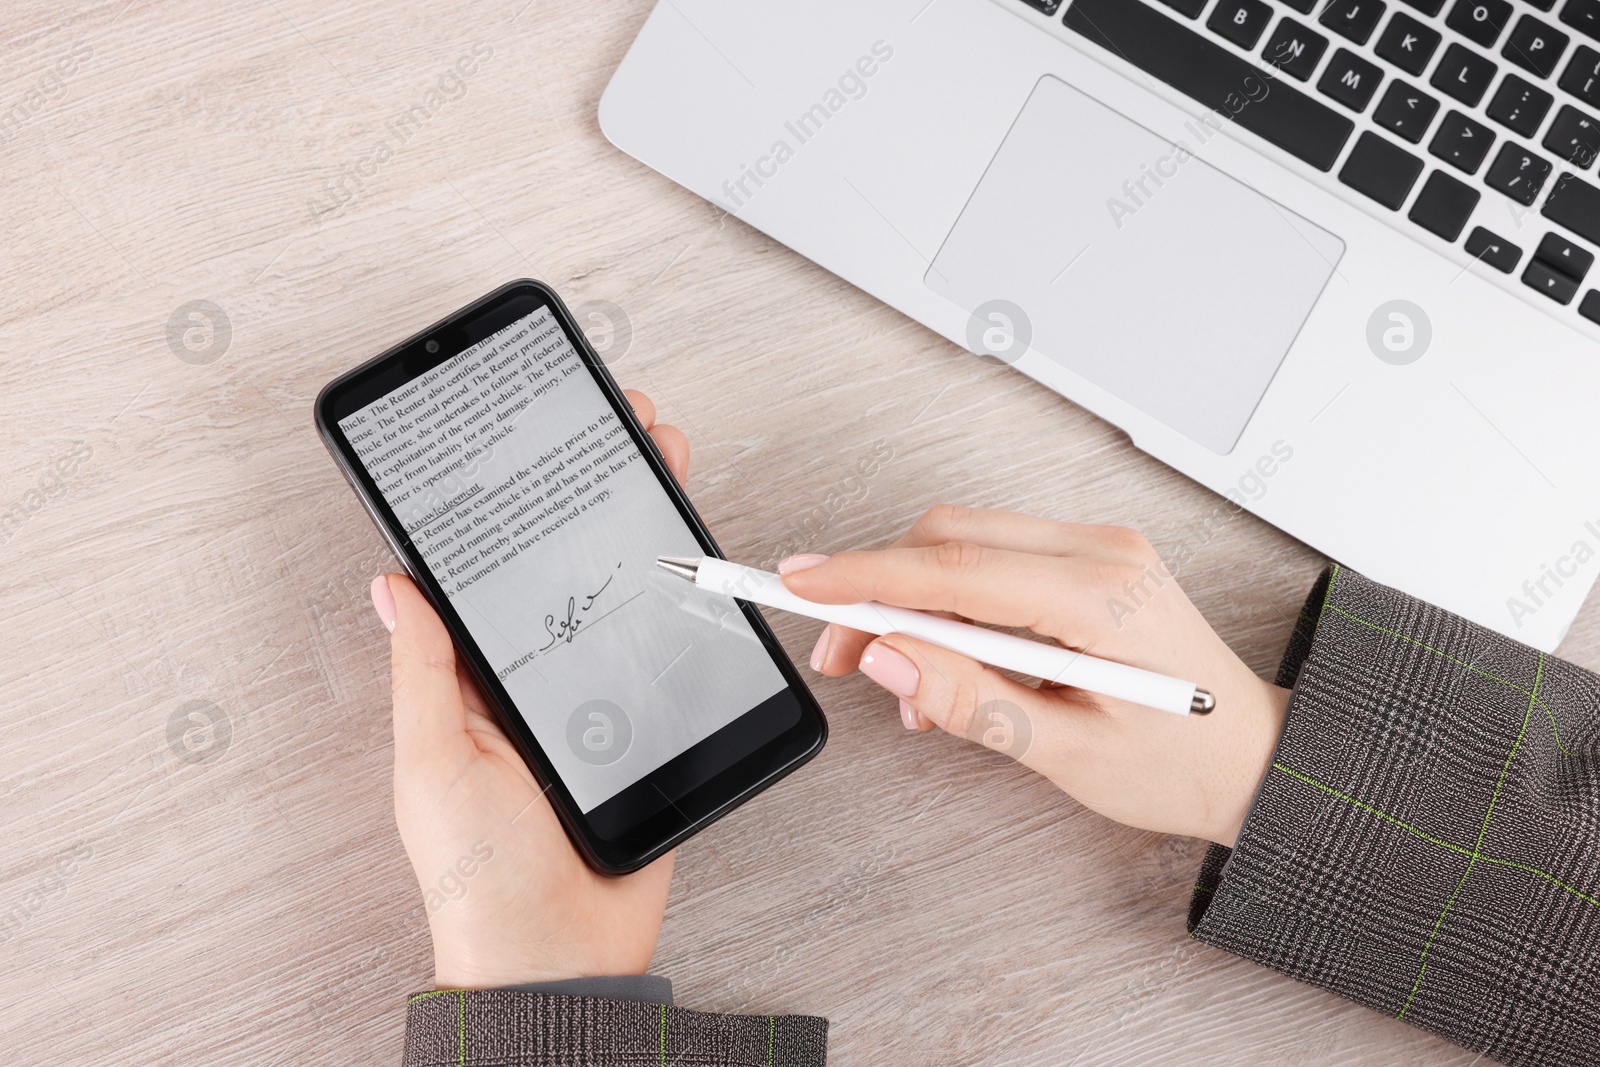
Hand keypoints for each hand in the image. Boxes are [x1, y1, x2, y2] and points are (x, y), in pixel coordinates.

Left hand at [372, 390, 689, 987]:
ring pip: (629, 596)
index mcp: (479, 680)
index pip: (500, 573)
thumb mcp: (435, 765)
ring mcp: (602, 699)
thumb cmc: (480, 874)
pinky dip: (688, 604)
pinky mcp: (654, 727)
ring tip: (664, 461)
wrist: (560, 957)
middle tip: (622, 423)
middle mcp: (542, 679)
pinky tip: (698, 553)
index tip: (535, 438)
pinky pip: (672, 655)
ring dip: (648, 526)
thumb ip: (427, 674)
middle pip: (573, 567)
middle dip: (599, 490)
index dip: (518, 504)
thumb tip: (394, 583)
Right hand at [784, 505, 1289, 846]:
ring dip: (912, 599)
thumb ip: (972, 699)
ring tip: (907, 685)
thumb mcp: (1066, 753)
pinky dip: (950, 599)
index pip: (953, 566)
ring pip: (963, 541)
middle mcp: (1099, 551)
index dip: (864, 576)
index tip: (798, 584)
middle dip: (876, 589)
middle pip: (949, 537)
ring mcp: (1096, 547)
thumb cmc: (1180, 763)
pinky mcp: (1086, 559)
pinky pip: (992, 556)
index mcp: (1100, 595)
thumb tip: (887, 656)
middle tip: (838, 657)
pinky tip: (947, 660)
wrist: (1250, 757)